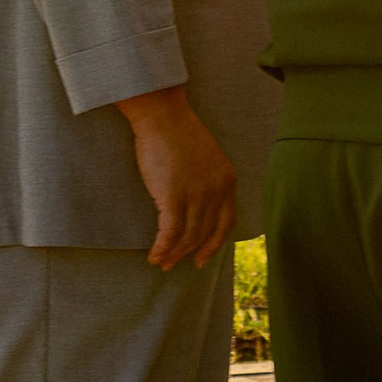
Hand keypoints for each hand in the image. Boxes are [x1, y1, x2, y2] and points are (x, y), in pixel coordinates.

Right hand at [114, 85, 236, 270]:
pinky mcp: (173, 197)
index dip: (214, 244)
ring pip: (187, 236)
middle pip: (205, 233)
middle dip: (189, 253)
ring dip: (173, 254)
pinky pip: (169, 233)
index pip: (226, 222)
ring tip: (161, 262)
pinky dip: (162, 248)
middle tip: (173, 265)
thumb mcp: (205, 158)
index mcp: (227, 180)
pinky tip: (153, 256)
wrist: (163, 117)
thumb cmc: (178, 134)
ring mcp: (197, 194)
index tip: (202, 258)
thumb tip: (196, 206)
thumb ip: (207, 181)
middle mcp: (217, 190)